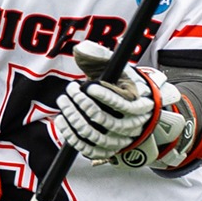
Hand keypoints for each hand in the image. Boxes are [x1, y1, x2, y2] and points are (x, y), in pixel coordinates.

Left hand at [54, 40, 169, 162]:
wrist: (131, 111)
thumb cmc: (121, 86)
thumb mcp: (117, 70)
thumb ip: (102, 58)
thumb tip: (81, 49)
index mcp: (139, 104)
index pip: (124, 103)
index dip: (106, 96)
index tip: (88, 86)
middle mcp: (132, 125)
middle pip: (107, 121)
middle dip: (84, 105)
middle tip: (70, 90)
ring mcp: (121, 140)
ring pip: (96, 136)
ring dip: (75, 118)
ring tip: (63, 101)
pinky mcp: (108, 150)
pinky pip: (88, 149)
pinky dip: (72, 136)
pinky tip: (61, 120)